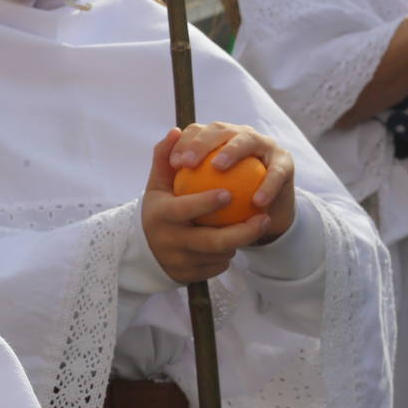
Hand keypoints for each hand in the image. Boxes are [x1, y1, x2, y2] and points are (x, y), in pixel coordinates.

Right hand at [142, 125, 292, 283]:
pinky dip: (229, 253)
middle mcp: (169, 242)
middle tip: (264, 217)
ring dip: (238, 240)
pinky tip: (238, 242)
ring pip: (219, 254)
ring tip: (256, 225)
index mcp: (160, 216)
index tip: (230, 192)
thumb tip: (177, 130)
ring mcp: (180, 263)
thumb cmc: (158, 209)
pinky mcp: (191, 277)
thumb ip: (164, 157)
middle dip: (242, 232)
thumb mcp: (156, 185)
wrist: (143, 251)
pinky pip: (218, 266)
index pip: (185, 209)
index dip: (207, 203)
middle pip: (210, 241)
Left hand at [169, 122, 295, 240]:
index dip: (183, 142)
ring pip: (247, 140)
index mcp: (217, 138)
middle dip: (201, 142)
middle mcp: (240, 135)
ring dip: (232, 151)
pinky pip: (275, 172)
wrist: (259, 217)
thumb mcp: (197, 192)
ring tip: (218, 168)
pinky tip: (256, 202)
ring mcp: (264, 145)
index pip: (197, 131)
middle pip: (219, 130)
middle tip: (188, 163)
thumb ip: (179, 173)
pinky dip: (267, 185)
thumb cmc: (222, 203)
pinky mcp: (285, 161)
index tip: (173, 164)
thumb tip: (165, 158)